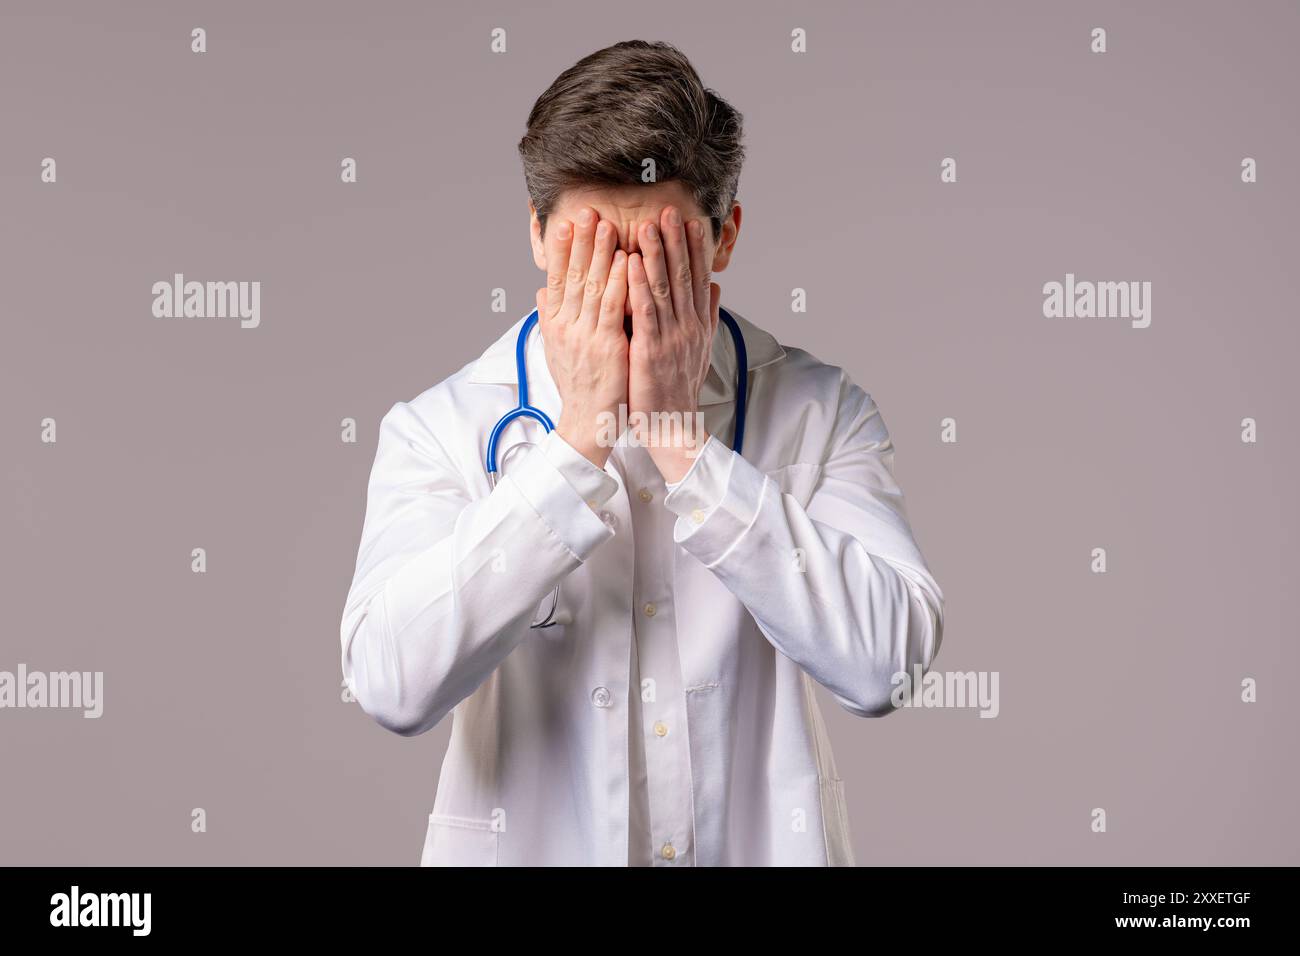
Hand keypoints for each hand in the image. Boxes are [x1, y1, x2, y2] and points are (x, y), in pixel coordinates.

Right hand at [538, 206, 628, 467]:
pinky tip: (626, 261)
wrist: (587, 423)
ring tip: (608, 224)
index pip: (557, 277)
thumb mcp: (558, 349)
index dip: (561, 248)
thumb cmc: (579, 386)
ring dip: (600, 253)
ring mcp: (585, 336)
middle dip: (581, 241)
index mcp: (555, 324)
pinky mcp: (607, 347)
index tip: (567, 221)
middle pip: (573, 275)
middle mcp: (565, 327)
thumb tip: (541, 289)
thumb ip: (550, 316)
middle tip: (588, 210)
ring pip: (593, 286)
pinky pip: (613, 309)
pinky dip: (619, 283)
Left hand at [627, 204, 720, 482]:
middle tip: (669, 209)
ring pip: (664, 287)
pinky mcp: (650, 350)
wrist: (673, 427)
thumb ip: (707, 316)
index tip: (692, 220)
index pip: (699, 278)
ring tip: (649, 223)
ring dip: (657, 253)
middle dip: (676, 240)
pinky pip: (645, 311)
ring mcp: (671, 338)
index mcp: (698, 326)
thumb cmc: (678, 390)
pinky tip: (634, 262)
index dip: (695, 248)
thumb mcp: (699, 350)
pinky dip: (640, 285)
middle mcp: (688, 327)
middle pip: (683, 275)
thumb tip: (717, 286)